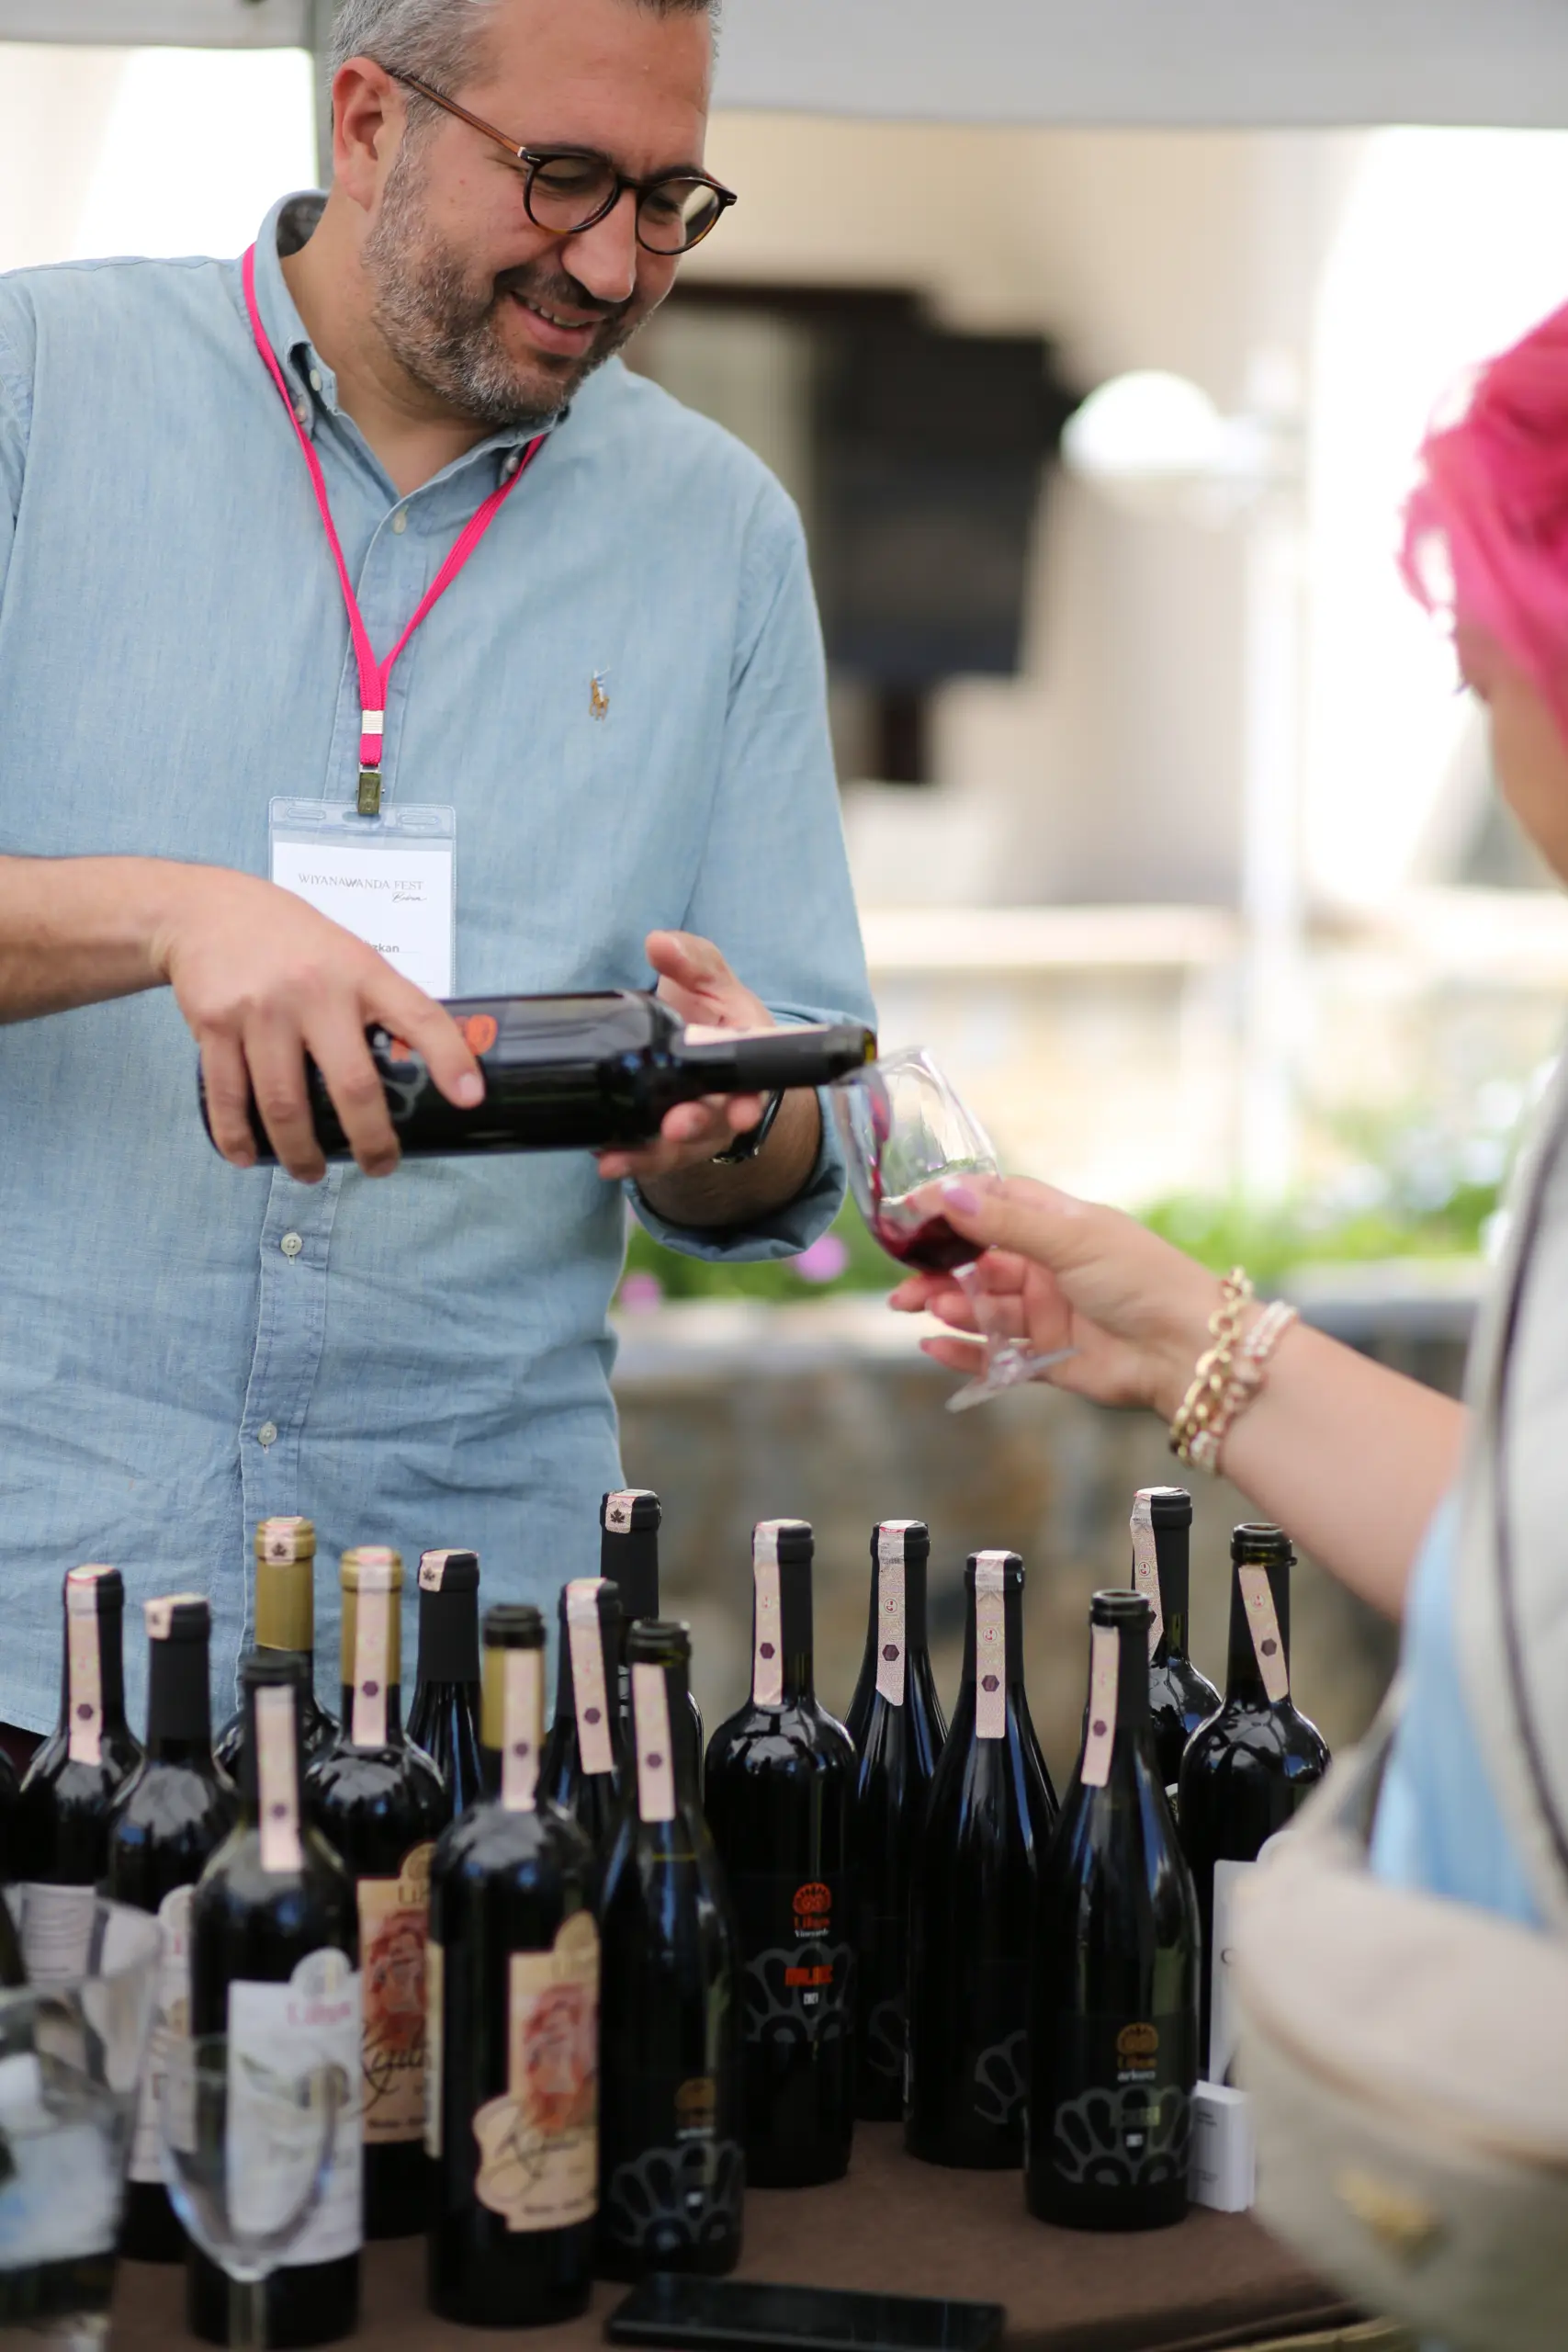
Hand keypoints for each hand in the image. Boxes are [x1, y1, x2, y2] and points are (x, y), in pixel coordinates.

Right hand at [151, 868, 481, 1183]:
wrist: (206, 910)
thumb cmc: (294, 943)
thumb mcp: (348, 956)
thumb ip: (379, 1003)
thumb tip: (426, 1066)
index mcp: (361, 972)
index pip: (418, 1016)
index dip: (449, 1058)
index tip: (470, 1099)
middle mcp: (314, 990)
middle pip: (351, 1083)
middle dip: (370, 1140)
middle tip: (379, 1167)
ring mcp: (261, 1009)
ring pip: (284, 1103)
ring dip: (300, 1152)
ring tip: (311, 1172)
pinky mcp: (214, 1024)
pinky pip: (228, 1094)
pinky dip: (237, 1135)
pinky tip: (248, 1157)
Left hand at [595, 930, 772, 1184]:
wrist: (698, 1040)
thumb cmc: (712, 1008)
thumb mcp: (709, 977)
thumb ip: (691, 958)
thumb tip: (659, 942)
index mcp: (746, 1058)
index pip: (755, 1084)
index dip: (750, 1101)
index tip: (742, 1110)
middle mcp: (725, 1100)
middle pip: (715, 1123)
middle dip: (696, 1127)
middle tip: (677, 1125)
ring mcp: (695, 1124)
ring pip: (677, 1148)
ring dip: (652, 1154)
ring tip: (619, 1157)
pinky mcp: (664, 1140)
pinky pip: (648, 1155)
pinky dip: (626, 1158)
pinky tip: (602, 1156)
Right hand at [888, 1174, 1223, 1420]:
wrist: (1189, 1352)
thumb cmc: (1142, 1279)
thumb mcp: (1072, 1239)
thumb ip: (1006, 1222)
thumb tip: (947, 1194)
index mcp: (1059, 1226)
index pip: (994, 1202)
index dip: (952, 1205)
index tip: (908, 1213)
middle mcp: (1050, 1267)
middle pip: (979, 1261)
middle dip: (939, 1269)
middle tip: (904, 1282)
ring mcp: (1048, 1314)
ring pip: (983, 1308)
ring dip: (951, 1307)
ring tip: (926, 1308)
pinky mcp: (1048, 1359)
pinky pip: (995, 1355)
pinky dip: (964, 1352)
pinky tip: (934, 1345)